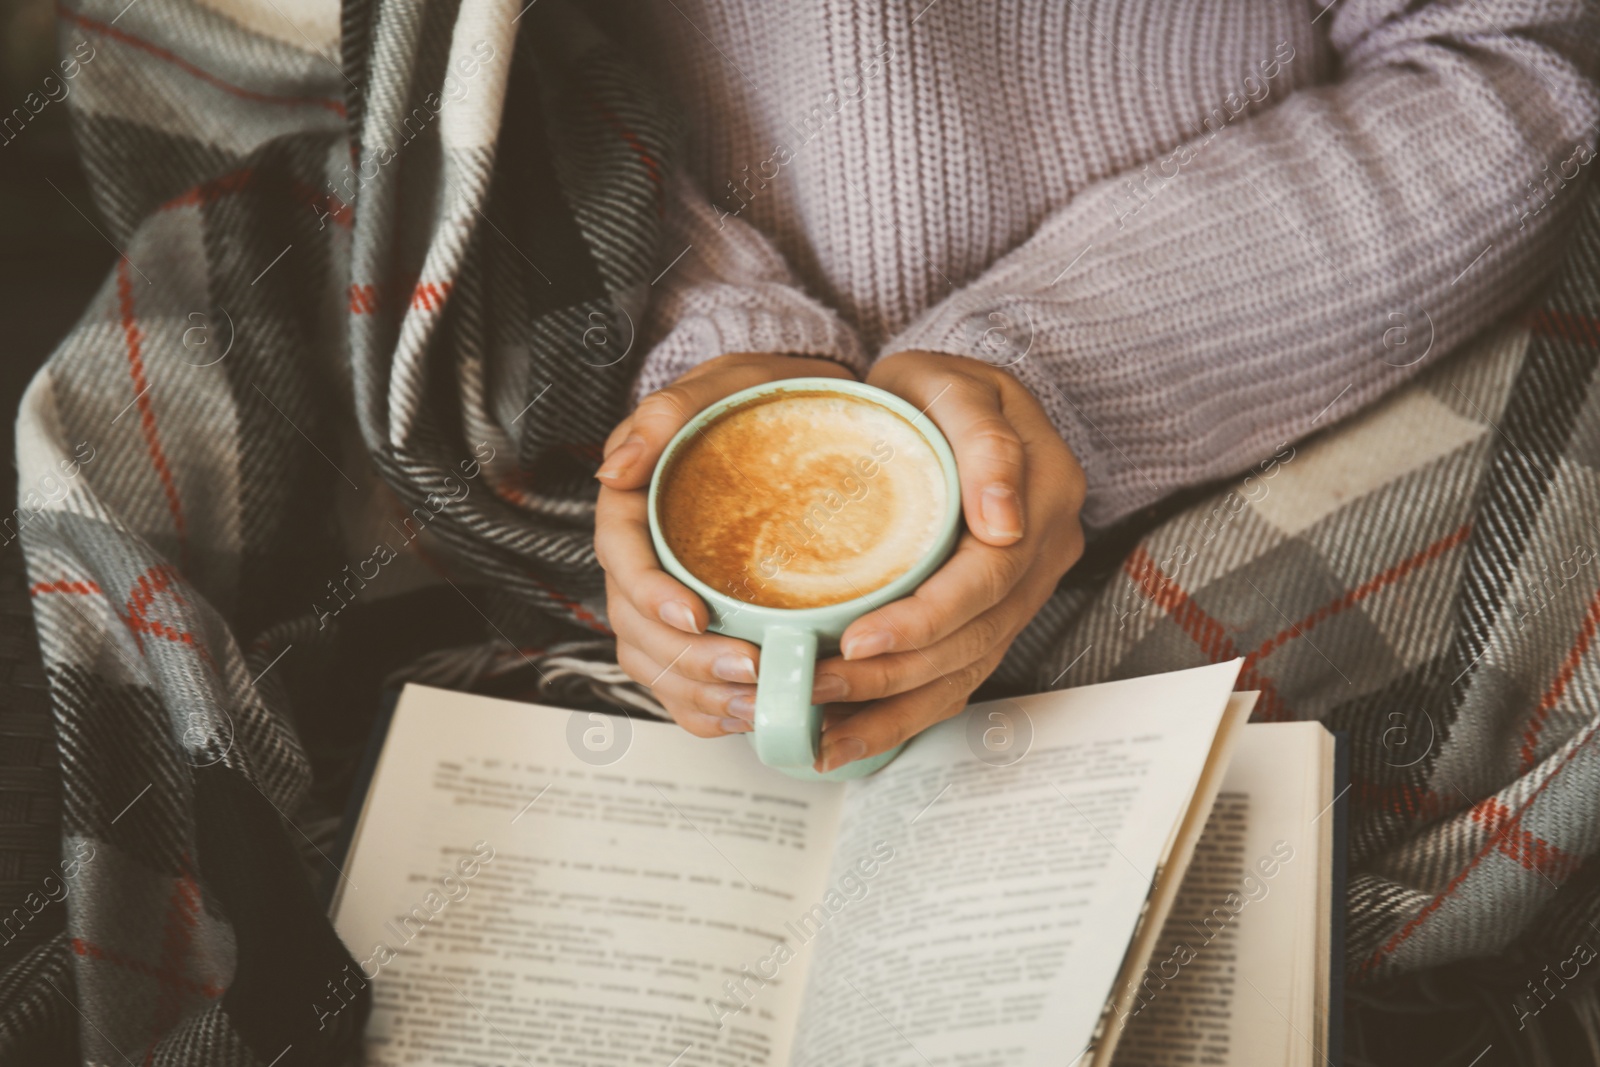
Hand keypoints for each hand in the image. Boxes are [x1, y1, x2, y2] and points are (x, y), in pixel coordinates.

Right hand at [594, 352, 857, 736]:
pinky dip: (709, 707)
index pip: (622, 558)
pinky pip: (684, 680)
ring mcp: (671, 593)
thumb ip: (663, 415)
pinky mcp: (703, 621)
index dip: (651, 595)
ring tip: (756, 703)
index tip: (696, 616)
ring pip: (656, 663)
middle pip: (635, 626)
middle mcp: (646, 554)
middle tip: (749, 669)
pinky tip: (747, 714)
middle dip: (687, 659)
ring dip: (700, 692)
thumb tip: (613, 469)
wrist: (803, 411)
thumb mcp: (717, 386)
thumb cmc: (758, 396)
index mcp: (636, 502)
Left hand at [810, 350, 1085, 771]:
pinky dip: (904, 714)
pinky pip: (956, 677)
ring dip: (894, 709)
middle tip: (817, 686)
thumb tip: (1002, 522)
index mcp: (1044, 496)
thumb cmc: (937, 390)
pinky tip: (850, 738)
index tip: (859, 637)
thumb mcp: (953, 384)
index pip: (989, 577)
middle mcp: (1043, 553)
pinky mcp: (992, 616)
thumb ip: (982, 438)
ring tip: (826, 736)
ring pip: (966, 670)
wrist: (952, 405)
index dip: (926, 617)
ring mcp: (1022, 591)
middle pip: (976, 636)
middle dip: (894, 673)